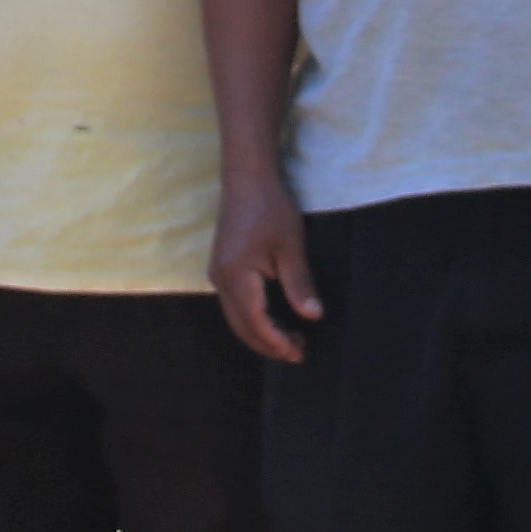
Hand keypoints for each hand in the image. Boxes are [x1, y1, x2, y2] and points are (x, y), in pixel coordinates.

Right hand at [212, 177, 323, 362]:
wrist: (247, 178)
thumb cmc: (271, 208)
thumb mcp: (291, 246)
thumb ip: (300, 284)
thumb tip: (313, 316)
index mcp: (236, 277)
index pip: (256, 323)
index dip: (277, 342)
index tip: (300, 353)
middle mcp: (220, 281)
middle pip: (242, 327)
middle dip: (268, 344)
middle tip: (298, 352)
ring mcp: (217, 275)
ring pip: (236, 318)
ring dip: (261, 333)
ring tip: (290, 339)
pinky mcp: (222, 269)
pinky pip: (235, 305)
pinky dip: (253, 319)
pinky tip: (274, 318)